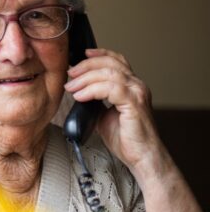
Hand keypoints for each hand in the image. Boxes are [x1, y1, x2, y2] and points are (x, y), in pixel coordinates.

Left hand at [64, 48, 166, 176]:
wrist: (141, 157)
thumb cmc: (126, 138)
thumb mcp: (104, 115)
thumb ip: (95, 101)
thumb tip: (77, 92)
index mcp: (131, 86)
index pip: (117, 61)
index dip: (100, 54)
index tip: (82, 55)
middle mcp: (137, 86)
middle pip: (110, 64)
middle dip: (86, 66)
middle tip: (70, 74)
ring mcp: (137, 93)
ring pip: (109, 74)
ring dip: (85, 79)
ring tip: (71, 88)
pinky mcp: (135, 104)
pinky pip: (111, 89)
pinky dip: (92, 90)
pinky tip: (80, 97)